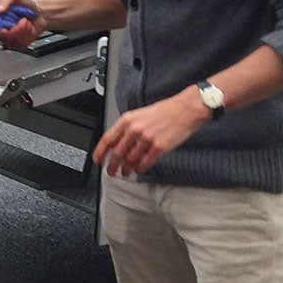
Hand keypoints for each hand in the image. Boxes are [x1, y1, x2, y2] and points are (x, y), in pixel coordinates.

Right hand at [0, 0, 44, 49]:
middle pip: (0, 36)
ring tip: (24, 21)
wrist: (40, 12)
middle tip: (19, 21)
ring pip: (10, 40)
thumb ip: (6, 0)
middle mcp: (0, 29)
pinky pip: (19, 43)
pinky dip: (26, 34)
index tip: (1, 26)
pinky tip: (27, 27)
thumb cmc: (26, 4)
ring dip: (21, 30)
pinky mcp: (18, 43)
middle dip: (12, 29)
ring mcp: (9, 37)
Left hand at [92, 91, 210, 176]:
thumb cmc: (165, 111)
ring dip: (127, 169)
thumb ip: (127, 128)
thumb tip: (117, 143)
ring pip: (131, 159)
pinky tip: (139, 170)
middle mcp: (135, 129)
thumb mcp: (140, 115)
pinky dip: (141, 168)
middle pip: (117, 153)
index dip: (100, 152)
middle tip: (111, 172)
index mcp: (127, 120)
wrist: (186, 109)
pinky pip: (146, 162)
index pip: (107, 139)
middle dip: (112, 165)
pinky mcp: (159, 146)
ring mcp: (147, 138)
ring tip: (126, 172)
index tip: (97, 160)